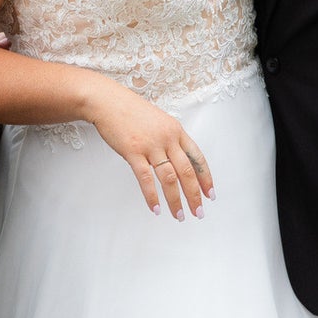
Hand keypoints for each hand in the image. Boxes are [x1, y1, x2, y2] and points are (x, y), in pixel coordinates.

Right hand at [84, 81, 214, 219]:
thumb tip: (176, 160)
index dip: (206, 178)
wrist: (107, 101)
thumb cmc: (130, 111)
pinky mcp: (133, 151)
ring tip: (179, 216)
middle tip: (198, 212)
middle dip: (194, 195)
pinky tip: (156, 209)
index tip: (210, 194)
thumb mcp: (158, 122)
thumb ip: (169, 139)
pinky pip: (146, 178)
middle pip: (187, 172)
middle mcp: (167, 138)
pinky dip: (152, 196)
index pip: (197, 158)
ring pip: (169, 178)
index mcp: (176, 131)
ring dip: (176, 200)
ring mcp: (151, 145)